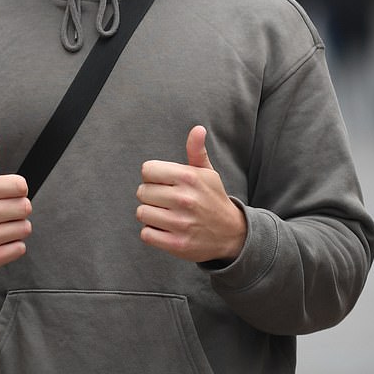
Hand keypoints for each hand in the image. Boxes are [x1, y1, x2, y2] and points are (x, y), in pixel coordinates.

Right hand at [0, 133, 31, 273]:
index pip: (21, 185)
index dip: (18, 190)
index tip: (7, 195)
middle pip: (25, 206)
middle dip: (18, 209)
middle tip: (3, 213)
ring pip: (25, 228)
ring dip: (17, 228)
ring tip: (0, 227)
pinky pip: (20, 248)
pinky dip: (14, 246)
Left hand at [136, 125, 246, 262]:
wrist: (231, 234)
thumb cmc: (213, 198)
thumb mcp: (207, 173)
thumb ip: (197, 150)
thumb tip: (198, 128)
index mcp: (189, 177)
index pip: (147, 170)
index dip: (153, 176)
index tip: (163, 182)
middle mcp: (184, 198)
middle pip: (142, 192)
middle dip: (150, 195)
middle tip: (166, 200)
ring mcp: (181, 223)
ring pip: (141, 213)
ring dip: (150, 214)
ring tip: (165, 214)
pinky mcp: (177, 244)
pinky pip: (146, 234)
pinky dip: (152, 232)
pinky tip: (165, 229)